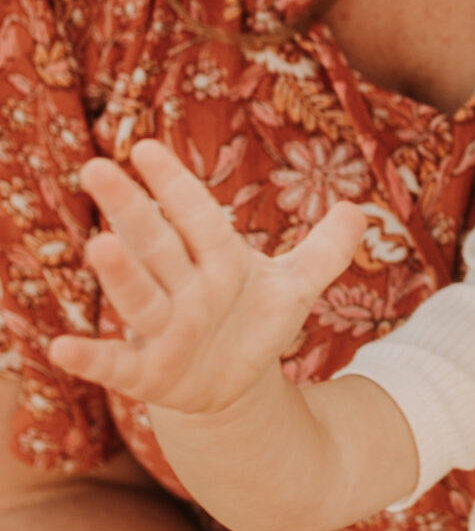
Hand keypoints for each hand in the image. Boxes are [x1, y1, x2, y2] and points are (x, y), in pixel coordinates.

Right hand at [46, 140, 365, 413]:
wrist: (233, 381)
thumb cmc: (253, 320)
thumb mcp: (295, 287)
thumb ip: (326, 250)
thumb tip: (358, 209)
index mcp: (217, 257)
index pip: (196, 215)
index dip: (174, 185)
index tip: (145, 149)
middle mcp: (183, 286)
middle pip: (157, 244)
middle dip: (131, 210)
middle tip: (96, 169)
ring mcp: (163, 329)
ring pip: (141, 297)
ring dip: (120, 274)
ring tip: (99, 244)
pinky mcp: (147, 373)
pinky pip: (116, 365)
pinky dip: (90, 357)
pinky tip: (60, 347)